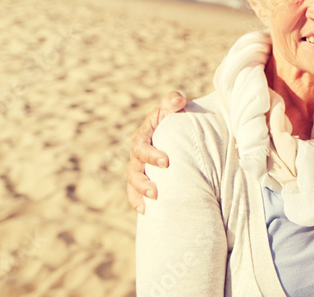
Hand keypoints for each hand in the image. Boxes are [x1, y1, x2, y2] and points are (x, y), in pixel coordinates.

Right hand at [126, 91, 187, 213]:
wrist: (180, 129)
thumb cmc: (177, 117)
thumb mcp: (174, 107)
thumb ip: (173, 101)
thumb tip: (178, 101)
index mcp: (144, 134)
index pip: (141, 145)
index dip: (150, 154)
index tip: (166, 162)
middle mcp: (138, 152)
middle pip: (134, 168)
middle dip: (143, 181)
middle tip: (156, 191)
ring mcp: (139, 167)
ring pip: (132, 182)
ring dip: (140, 193)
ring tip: (153, 201)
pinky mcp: (144, 178)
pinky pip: (135, 193)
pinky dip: (138, 202)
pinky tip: (145, 212)